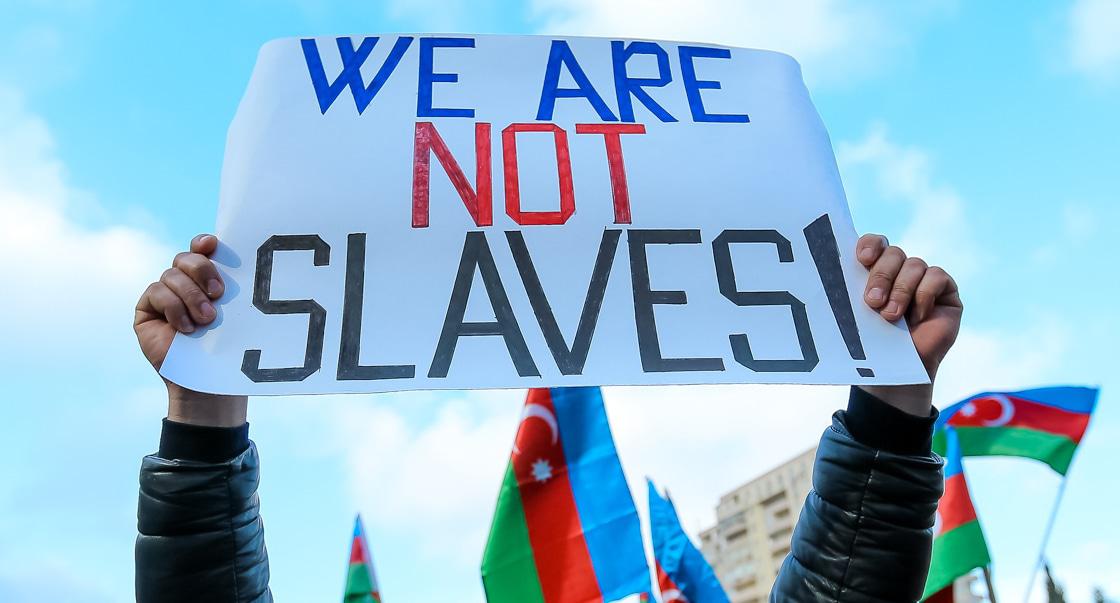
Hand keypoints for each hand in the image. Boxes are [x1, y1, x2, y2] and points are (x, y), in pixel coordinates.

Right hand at [134, 234, 246, 426]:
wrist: (209, 382)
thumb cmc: (229, 348)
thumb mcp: (235, 314)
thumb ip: (233, 289)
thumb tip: (239, 262)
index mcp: (207, 279)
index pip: (202, 250)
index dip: (204, 243)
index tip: (213, 245)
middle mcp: (184, 282)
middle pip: (186, 258)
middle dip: (202, 270)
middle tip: (219, 293)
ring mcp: (164, 294)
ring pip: (172, 275)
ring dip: (191, 296)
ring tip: (207, 319)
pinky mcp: (147, 309)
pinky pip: (156, 293)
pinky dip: (174, 308)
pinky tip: (187, 328)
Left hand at [854, 234, 962, 415]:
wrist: (894, 372)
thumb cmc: (870, 343)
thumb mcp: (855, 315)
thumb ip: (849, 291)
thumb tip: (829, 268)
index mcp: (874, 270)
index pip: (874, 244)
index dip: (871, 245)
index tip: (863, 258)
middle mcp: (900, 270)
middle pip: (893, 253)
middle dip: (881, 276)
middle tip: (872, 301)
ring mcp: (923, 279)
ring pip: (914, 264)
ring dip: (901, 290)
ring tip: (890, 317)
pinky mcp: (946, 291)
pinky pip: (936, 276)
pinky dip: (924, 295)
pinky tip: (917, 316)